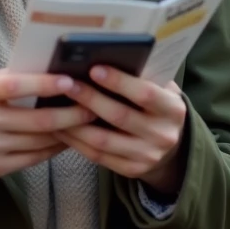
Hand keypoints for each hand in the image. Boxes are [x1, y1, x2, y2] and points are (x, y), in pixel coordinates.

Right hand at [0, 69, 94, 193]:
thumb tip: (47, 67)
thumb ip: (6, 76)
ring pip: (39, 141)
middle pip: (37, 120)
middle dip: (71, 114)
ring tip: (85, 122)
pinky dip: (52, 149)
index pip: (17, 86)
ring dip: (67, 133)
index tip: (71, 81)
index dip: (47, 84)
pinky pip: (32, 159)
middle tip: (93, 106)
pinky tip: (65, 140)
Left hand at [55, 66, 187, 194]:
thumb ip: (142, 77)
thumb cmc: (157, 106)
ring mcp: (147, 156)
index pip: (145, 93)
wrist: (171, 147)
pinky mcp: (131, 170)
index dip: (119, 82)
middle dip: (90, 99)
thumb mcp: (160, 90)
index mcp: (173, 110)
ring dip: (76, 123)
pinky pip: (98, 157)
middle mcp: (163, 135)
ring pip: (104, 141)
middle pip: (120, 117)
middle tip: (67, 84)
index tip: (93, 69)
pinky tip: (62, 128)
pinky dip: (77, 142)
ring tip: (57, 107)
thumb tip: (104, 58)